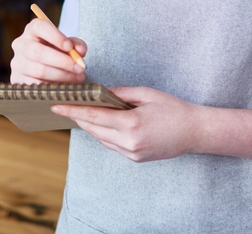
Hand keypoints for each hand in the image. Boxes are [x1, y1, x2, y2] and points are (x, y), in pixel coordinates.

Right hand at [10, 19, 86, 84]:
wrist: (46, 65)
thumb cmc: (58, 51)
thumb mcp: (69, 44)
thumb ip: (77, 45)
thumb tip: (80, 52)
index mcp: (32, 30)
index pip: (39, 27)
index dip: (55, 37)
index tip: (69, 47)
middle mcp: (21, 44)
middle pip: (38, 52)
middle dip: (62, 61)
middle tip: (79, 68)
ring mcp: (17, 63)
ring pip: (39, 70)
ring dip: (61, 76)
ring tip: (77, 78)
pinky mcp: (16, 79)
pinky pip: (35, 85)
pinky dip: (52, 87)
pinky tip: (64, 86)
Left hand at [52, 87, 199, 162]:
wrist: (194, 132)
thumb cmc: (173, 109)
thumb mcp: (146, 94)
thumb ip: (121, 94)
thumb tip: (100, 93)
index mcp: (131, 124)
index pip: (94, 117)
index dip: (74, 111)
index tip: (57, 105)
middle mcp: (129, 142)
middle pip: (94, 130)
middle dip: (79, 117)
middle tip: (66, 105)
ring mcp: (132, 153)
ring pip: (102, 139)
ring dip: (92, 126)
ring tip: (82, 112)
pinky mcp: (135, 158)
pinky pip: (113, 145)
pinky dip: (105, 133)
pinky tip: (103, 123)